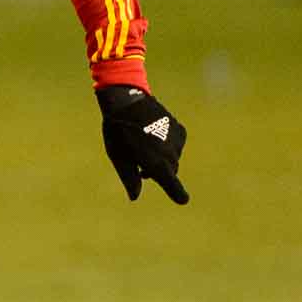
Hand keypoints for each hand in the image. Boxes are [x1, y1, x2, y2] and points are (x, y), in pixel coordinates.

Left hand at [96, 85, 188, 203]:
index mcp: (157, 164)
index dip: (177, 194)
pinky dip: (167, 145)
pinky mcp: (179, 128)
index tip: (183, 200)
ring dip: (162, 157)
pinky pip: (176, 144)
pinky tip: (153, 134)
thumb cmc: (118, 133)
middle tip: (140, 166)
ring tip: (143, 145)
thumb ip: (130, 179)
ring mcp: (177, 140)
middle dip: (158, 172)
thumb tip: (134, 197)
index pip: (172, 185)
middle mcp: (171, 154)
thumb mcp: (119, 158)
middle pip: (170, 172)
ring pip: (173, 157)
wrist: (127, 102)